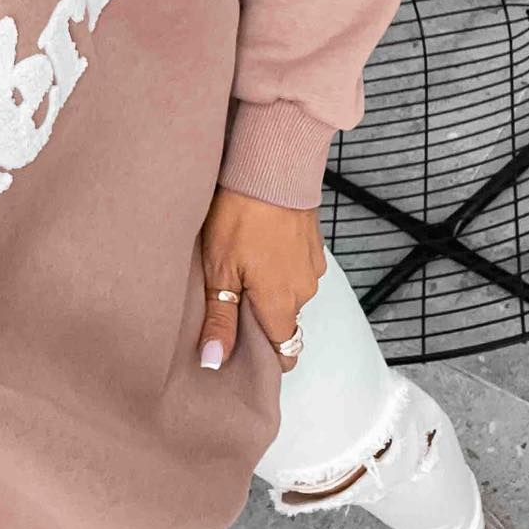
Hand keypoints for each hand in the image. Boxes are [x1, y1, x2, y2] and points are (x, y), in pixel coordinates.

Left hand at [198, 187, 326, 372]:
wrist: (272, 167)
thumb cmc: (241, 216)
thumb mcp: (220, 270)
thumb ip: (220, 319)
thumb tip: (214, 362)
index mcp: (281, 303)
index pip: (284, 351)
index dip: (264, 356)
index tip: (240, 347)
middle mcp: (305, 290)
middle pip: (283, 320)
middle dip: (258, 314)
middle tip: (227, 292)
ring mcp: (313, 266)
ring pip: (289, 292)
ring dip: (268, 285)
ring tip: (240, 261)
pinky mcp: (314, 245)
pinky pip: (295, 267)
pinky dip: (278, 263)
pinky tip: (257, 244)